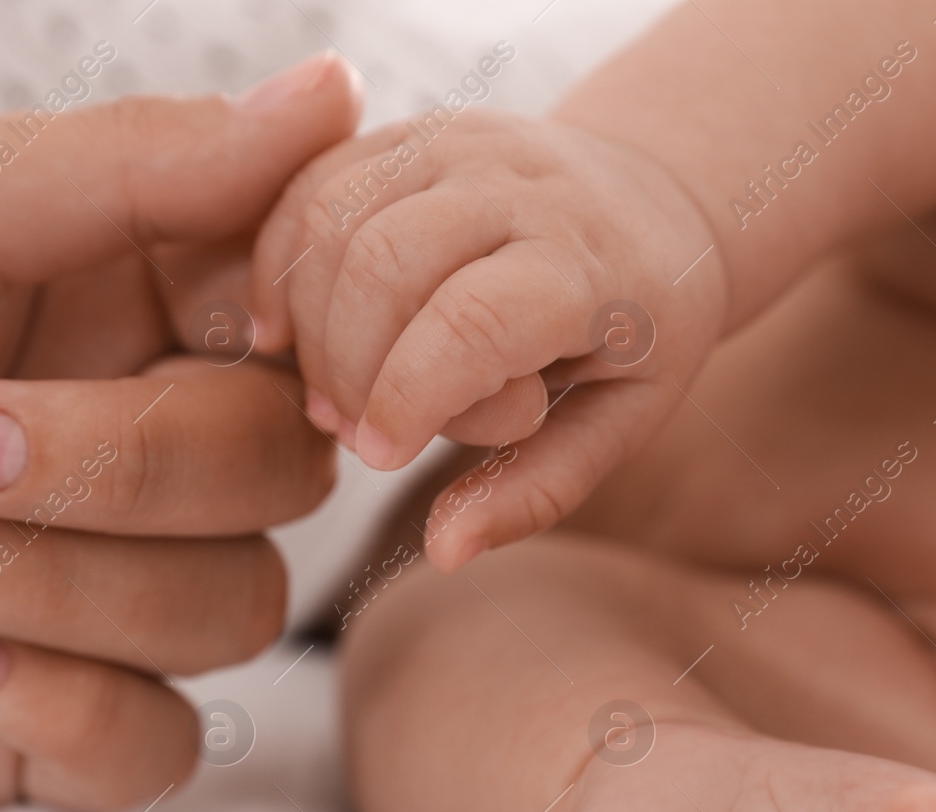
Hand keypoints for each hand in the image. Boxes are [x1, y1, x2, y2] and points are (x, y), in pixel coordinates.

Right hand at [251, 110, 727, 569]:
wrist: (654, 204)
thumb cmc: (640, 332)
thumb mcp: (621, 422)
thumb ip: (536, 490)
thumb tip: (446, 552)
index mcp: (589, 264)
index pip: (474, 322)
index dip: (408, 397)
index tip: (382, 455)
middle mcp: (520, 185)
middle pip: (383, 262)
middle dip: (345, 364)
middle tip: (354, 432)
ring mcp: (458, 145)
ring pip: (333, 219)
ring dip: (308, 322)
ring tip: (332, 390)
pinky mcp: (407, 134)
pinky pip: (312, 188)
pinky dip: (282, 263)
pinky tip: (287, 332)